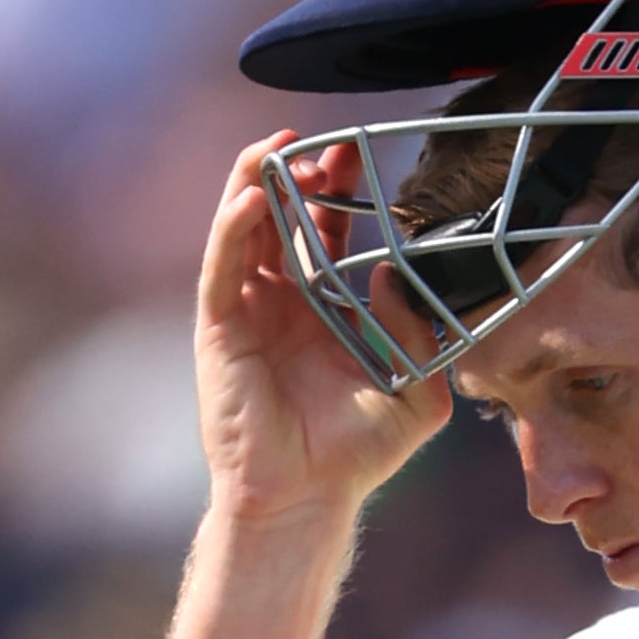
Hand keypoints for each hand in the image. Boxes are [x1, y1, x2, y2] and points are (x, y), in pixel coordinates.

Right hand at [194, 133, 455, 524]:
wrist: (306, 496)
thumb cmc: (355, 454)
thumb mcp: (417, 393)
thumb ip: (419, 336)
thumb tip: (392, 277)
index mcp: (321, 310)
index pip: (324, 233)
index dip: (335, 192)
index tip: (356, 156)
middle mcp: (279, 302)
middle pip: (279, 217)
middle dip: (295, 174)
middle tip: (320, 142)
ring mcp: (245, 311)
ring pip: (241, 229)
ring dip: (254, 184)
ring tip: (277, 148)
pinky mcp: (219, 328)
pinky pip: (220, 267)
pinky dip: (231, 229)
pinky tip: (248, 199)